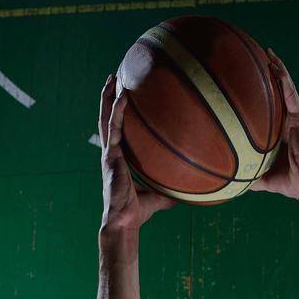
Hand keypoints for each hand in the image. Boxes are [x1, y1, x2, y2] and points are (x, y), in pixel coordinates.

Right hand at [98, 75, 177, 231]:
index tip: (121, 96)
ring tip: (112, 78)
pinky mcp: (110, 156)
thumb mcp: (159, 197)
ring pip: (105, 118)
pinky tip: (123, 96)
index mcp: (118, 159)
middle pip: (107, 119)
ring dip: (108, 97)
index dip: (116, 113)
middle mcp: (110, 153)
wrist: (124, 221)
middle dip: (108, 98)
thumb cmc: (138, 212)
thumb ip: (171, 190)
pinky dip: (117, 111)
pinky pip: (113, 127)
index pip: (116, 130)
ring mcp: (108, 153)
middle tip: (113, 78)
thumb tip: (192, 190)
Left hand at [251, 49, 298, 199]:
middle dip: (271, 73)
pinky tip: (275, 68)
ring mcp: (295, 118)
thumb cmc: (287, 181)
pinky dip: (284, 81)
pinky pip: (291, 96)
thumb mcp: (261, 177)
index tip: (250, 79)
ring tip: (268, 53)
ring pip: (287, 88)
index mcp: (280, 130)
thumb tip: (228, 181)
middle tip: (259, 56)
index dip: (264, 91)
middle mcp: (288, 120)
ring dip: (278, 70)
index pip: (272, 105)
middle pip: (280, 91)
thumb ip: (248, 174)